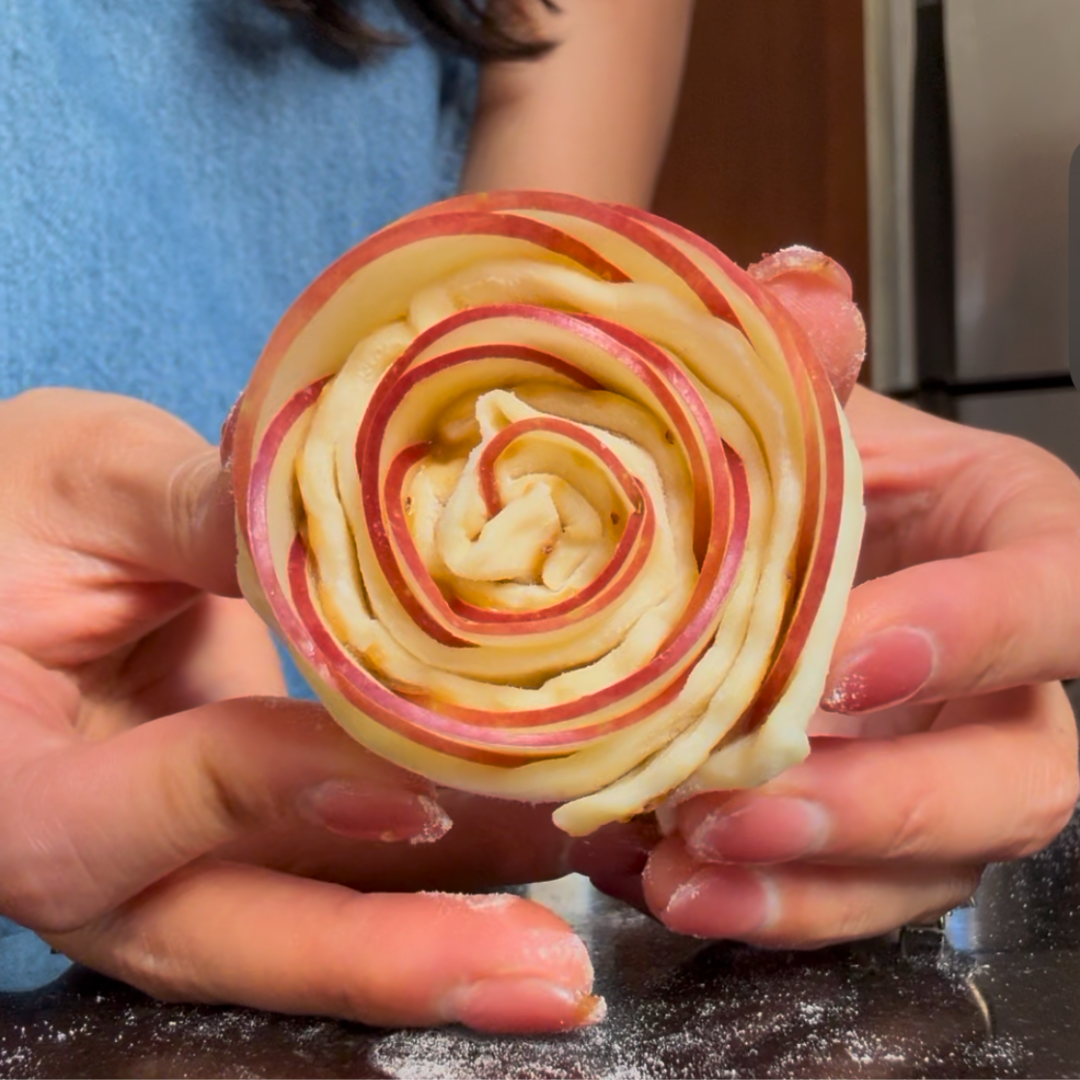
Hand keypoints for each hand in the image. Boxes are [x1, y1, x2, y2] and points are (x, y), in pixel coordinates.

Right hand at [0, 389, 595, 1032]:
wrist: (18, 564)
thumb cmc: (17, 510)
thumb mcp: (84, 482)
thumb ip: (200, 512)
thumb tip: (348, 525)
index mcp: (10, 780)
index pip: (137, 807)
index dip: (270, 794)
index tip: (410, 784)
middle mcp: (98, 858)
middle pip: (237, 937)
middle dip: (394, 961)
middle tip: (546, 977)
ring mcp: (177, 861)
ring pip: (311, 922)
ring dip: (455, 924)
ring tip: (589, 907)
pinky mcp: (244, 837)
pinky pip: (346, 871)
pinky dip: (451, 868)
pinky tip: (550, 844)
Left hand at [637, 387, 1079, 945]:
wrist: (752, 536)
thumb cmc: (798, 461)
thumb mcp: (805, 405)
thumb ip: (807, 357)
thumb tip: (799, 290)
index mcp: (1020, 545)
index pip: (1060, 598)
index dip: (977, 633)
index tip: (848, 661)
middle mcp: (1004, 679)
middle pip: (1013, 778)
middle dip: (879, 807)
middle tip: (738, 810)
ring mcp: (944, 768)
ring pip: (930, 869)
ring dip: (809, 889)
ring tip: (684, 877)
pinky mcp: (876, 837)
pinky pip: (843, 898)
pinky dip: (759, 903)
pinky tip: (662, 880)